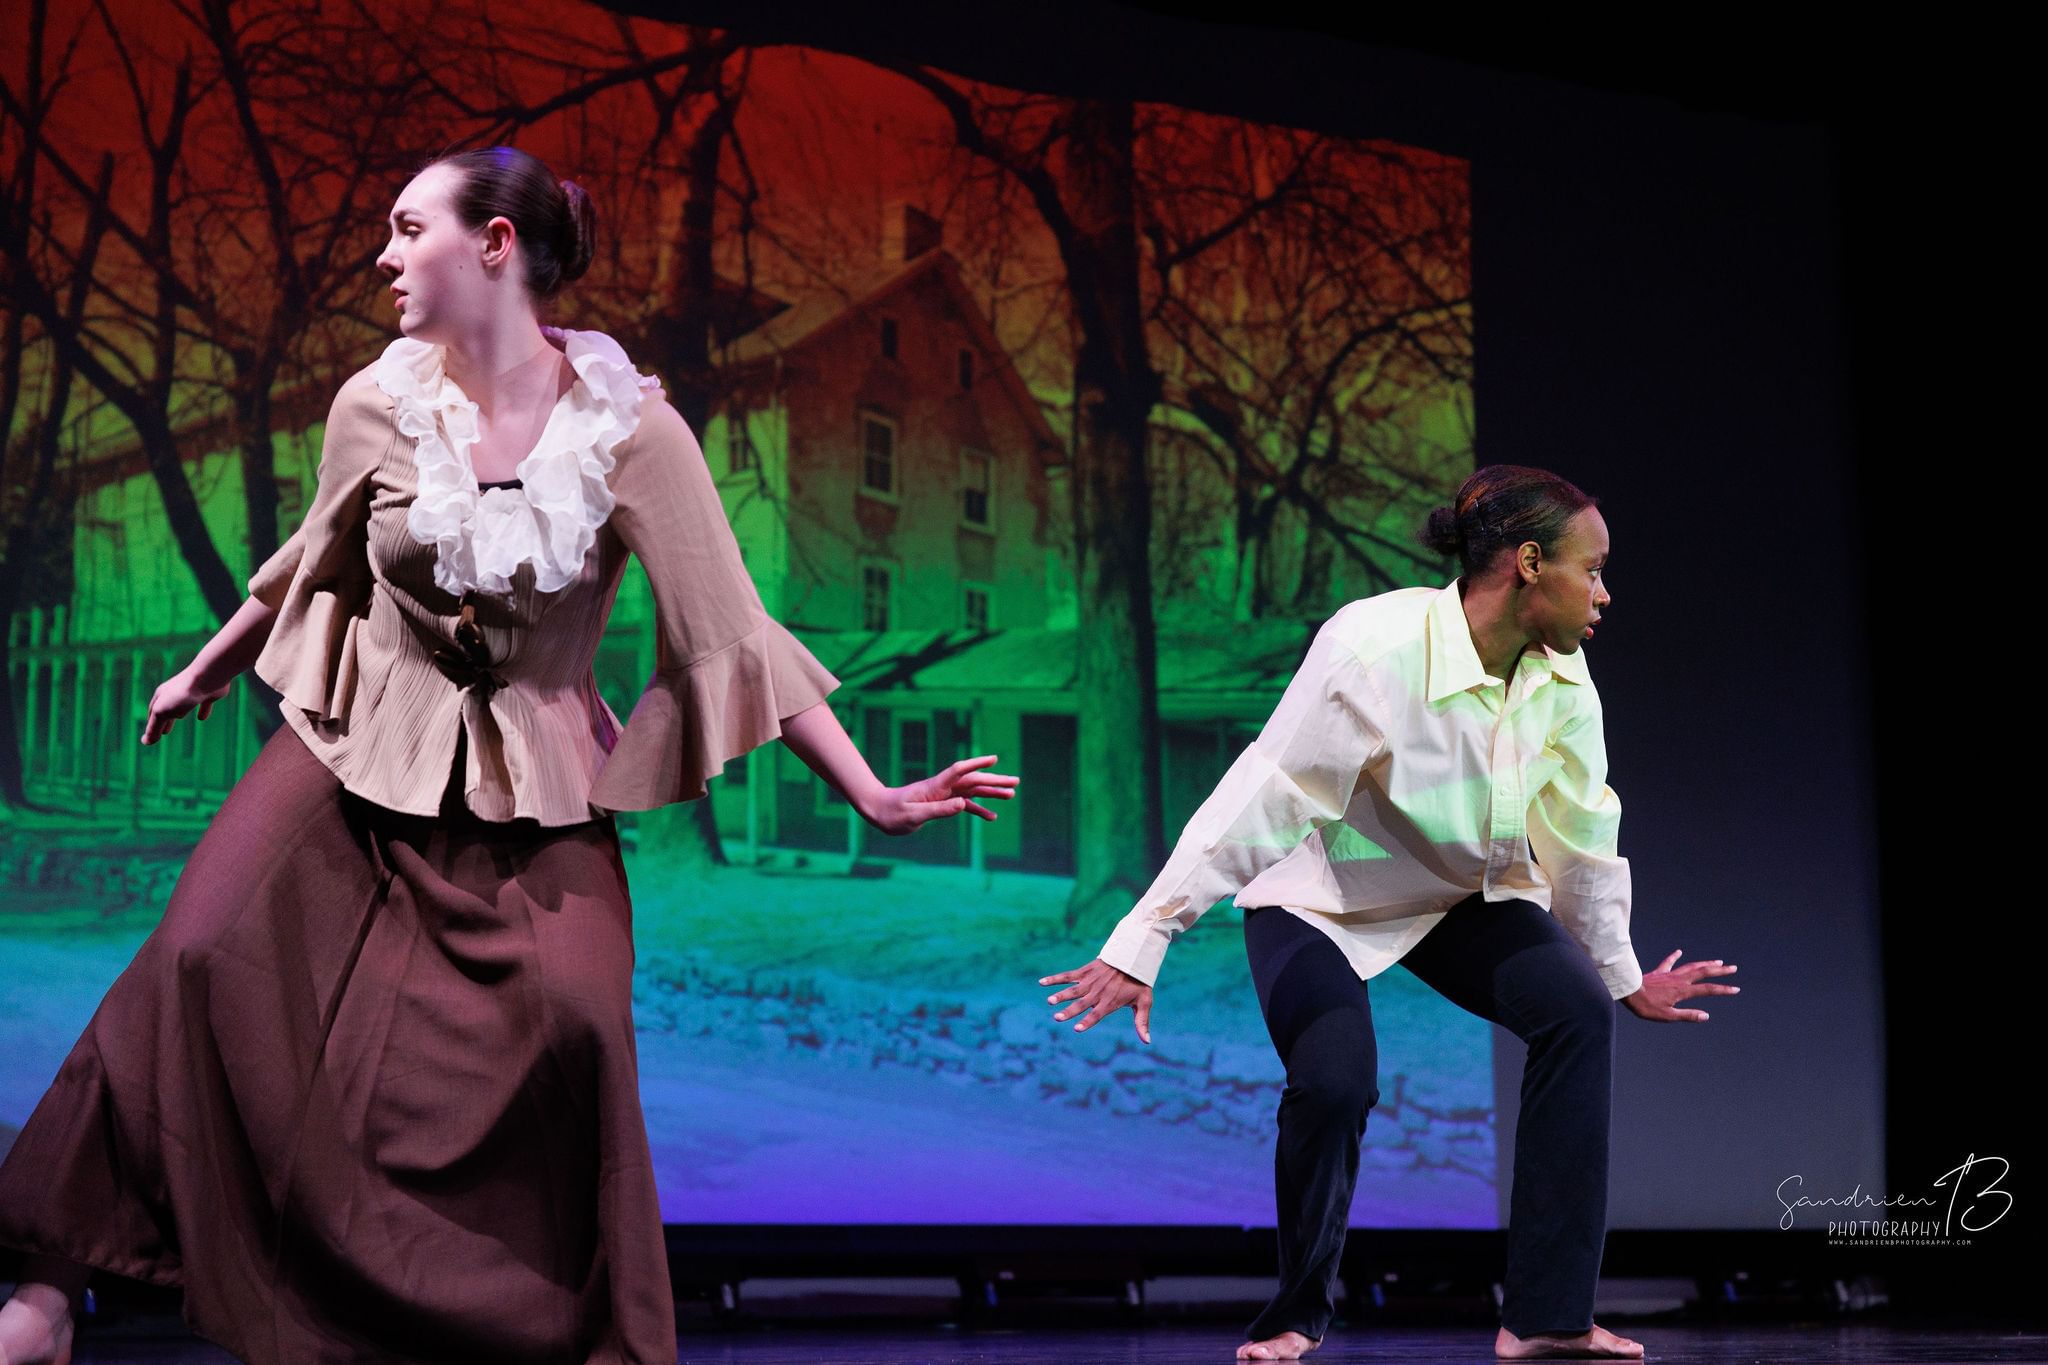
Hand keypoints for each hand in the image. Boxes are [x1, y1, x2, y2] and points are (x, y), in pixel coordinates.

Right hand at [141, 665, 230, 745]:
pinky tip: (202, 718)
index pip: (153, 713)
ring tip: (180, 718)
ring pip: (184, 705)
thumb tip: (146, 742)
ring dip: (180, 712)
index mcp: (162, 695)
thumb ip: (155, 727)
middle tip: (165, 732)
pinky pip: (204, 704)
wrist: (208, 677)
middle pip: (168, 708)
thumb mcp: (163, 713)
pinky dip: (202, 711)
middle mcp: (175, 692)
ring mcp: (193, 692)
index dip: (152, 725)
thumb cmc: (182, 694)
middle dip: (165, 720)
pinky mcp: (208, 694)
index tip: (151, 736)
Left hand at [863, 755, 1018, 834]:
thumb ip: (939, 810)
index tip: (994, 759)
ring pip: (972, 792)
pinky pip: (964, 805)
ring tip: (1011, 795)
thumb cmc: (891, 814)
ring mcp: (943, 795)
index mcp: (934, 787)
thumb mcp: (914, 816)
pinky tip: (991, 816)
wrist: (878, 811)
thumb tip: (963, 805)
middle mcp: (942, 788)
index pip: (959, 771)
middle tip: (1016, 782)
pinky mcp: (941, 804)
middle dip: (994, 781)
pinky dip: (978, 809)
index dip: (976, 764)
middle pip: (972, 781)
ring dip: (991, 793)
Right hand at [1039, 958, 1152, 1042]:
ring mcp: (1090, 981)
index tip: (1077, 1028)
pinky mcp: (1085, 971)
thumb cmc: (1138, 982)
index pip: (1096, 1014)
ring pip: (1072, 990)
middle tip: (1057, 1018)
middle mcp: (1098, 992)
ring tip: (1050, 1001)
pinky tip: (1042, 982)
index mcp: (1110, 1002)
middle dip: (1069, 1011)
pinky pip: (1067, 976)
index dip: (1087, 1022)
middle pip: (1081, 1004)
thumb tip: (1147, 1041)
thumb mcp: (1144, 1001)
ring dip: (1060, 995)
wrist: (1133, 956)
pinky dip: (1055, 979)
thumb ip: (1142, 1022)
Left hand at [1622, 949, 1738, 1021]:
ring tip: (1717, 961)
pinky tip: (1679, 951)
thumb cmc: (1647, 1006)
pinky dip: (1675, 956)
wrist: (1628, 992)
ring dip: (1705, 963)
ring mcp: (1669, 974)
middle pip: (1703, 972)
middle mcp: (1679, 980)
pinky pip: (1668, 962)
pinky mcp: (1659, 972)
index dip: (1723, 990)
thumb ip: (1688, 1015)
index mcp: (1683, 991)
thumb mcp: (1668, 1016)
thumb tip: (1706, 1016)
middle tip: (1733, 968)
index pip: (1708, 990)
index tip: (1736, 989)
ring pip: (1691, 966)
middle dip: (1719, 970)